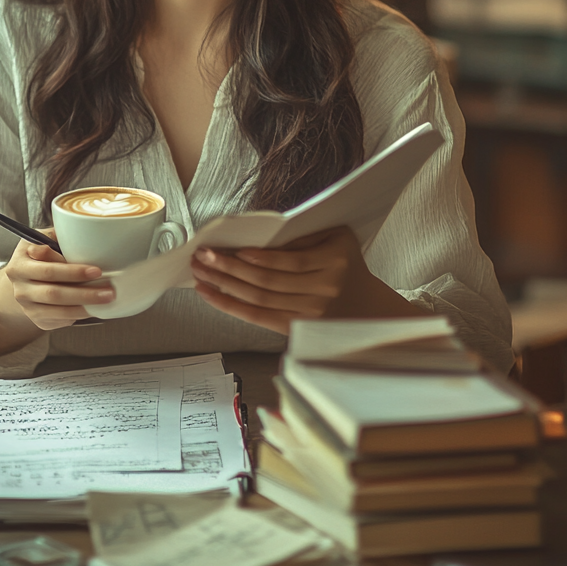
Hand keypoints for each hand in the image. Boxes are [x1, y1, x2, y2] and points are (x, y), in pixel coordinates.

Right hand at [0, 237, 113, 349]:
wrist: (24, 279)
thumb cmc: (38, 254)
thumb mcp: (41, 240)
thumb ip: (56, 239)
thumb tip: (76, 236)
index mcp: (19, 266)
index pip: (49, 271)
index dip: (73, 272)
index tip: (97, 271)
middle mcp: (20, 289)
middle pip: (54, 294)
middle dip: (84, 293)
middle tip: (108, 291)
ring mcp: (28, 308)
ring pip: (59, 311)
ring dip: (85, 307)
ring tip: (106, 300)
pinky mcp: (38, 321)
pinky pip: (61, 321)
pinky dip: (80, 315)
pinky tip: (94, 307)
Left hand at [191, 226, 416, 335]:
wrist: (365, 307)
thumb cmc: (345, 265)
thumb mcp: (336, 239)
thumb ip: (303, 237)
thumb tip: (257, 239)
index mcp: (333, 263)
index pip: (290, 262)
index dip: (261, 258)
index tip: (236, 250)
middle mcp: (322, 290)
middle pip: (268, 281)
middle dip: (231, 268)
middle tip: (204, 255)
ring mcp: (307, 314)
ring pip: (258, 299)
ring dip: (224, 285)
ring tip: (200, 271)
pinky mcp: (293, 328)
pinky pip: (256, 317)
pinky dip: (229, 305)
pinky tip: (210, 293)